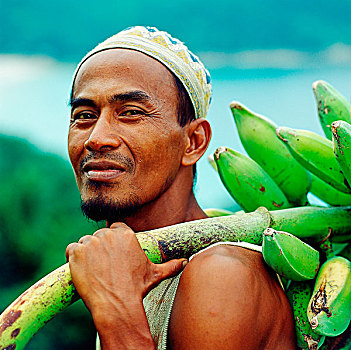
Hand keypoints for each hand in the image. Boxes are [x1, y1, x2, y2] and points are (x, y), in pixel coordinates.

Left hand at [65, 222, 185, 348]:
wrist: (117, 304)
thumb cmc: (137, 288)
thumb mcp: (155, 274)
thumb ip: (171, 265)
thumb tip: (185, 262)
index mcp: (126, 235)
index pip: (115, 229)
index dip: (113, 241)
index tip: (113, 254)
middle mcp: (109, 235)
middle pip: (100, 236)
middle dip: (100, 248)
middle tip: (104, 266)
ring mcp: (91, 243)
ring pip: (85, 242)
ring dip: (86, 253)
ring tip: (93, 270)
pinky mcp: (77, 252)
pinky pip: (71, 249)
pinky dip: (73, 258)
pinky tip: (81, 270)